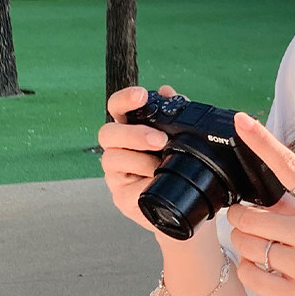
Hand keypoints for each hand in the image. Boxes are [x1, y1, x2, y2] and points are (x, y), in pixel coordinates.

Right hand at [97, 85, 177, 233]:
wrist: (187, 204)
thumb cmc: (179, 168)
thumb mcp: (181, 140)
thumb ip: (174, 115)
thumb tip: (167, 91)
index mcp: (131, 130)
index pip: (118, 108)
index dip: (125, 99)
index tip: (141, 95)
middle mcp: (118, 149)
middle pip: (107, 133)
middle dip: (133, 134)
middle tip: (160, 140)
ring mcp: (116, 173)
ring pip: (111, 159)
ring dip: (139, 160)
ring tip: (161, 165)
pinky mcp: (121, 197)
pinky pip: (125, 189)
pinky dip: (143, 185)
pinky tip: (156, 183)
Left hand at [223, 113, 294, 295]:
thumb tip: (262, 201)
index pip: (288, 167)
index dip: (262, 142)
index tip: (242, 121)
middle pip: (248, 216)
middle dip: (239, 218)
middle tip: (246, 223)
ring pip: (246, 246)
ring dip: (244, 245)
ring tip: (261, 249)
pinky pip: (250, 275)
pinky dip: (248, 270)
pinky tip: (263, 270)